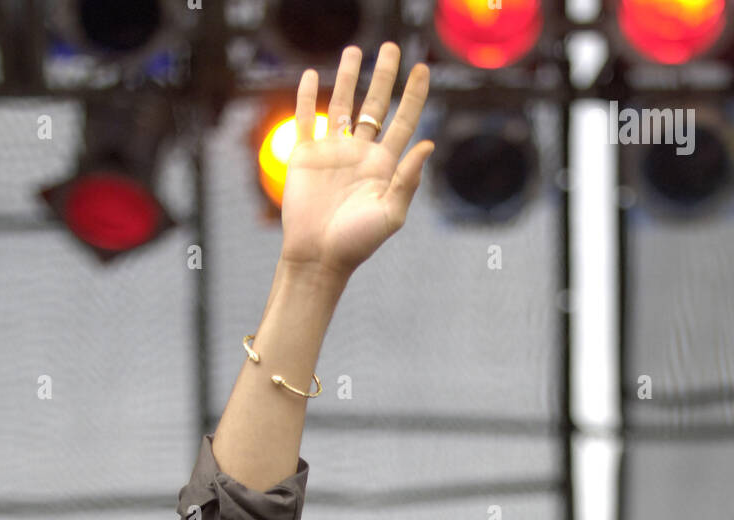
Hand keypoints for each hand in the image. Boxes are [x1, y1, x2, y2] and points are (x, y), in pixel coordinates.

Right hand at [280, 42, 433, 278]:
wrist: (318, 257)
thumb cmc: (357, 243)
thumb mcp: (390, 214)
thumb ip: (408, 180)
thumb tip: (428, 144)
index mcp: (384, 166)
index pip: (404, 121)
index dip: (414, 95)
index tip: (423, 68)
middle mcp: (360, 154)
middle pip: (375, 105)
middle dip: (384, 76)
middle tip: (392, 48)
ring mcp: (332, 153)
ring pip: (341, 105)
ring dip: (347, 77)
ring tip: (354, 51)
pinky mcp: (305, 156)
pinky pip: (306, 119)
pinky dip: (305, 96)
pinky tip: (309, 75)